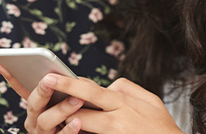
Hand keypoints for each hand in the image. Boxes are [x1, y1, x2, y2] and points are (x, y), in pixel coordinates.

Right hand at [0, 58, 83, 133]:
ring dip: (62, 109)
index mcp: (34, 107)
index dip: (8, 74)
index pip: (18, 87)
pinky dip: (69, 129)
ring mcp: (42, 133)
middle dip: (41, 91)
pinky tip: (79, 121)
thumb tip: (56, 73)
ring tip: (77, 100)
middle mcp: (33, 120)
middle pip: (32, 104)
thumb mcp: (64, 102)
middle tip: (49, 79)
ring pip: (45, 120)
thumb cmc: (75, 117)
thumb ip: (59, 89)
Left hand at [47, 75, 182, 133]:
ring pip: (81, 128)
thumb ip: (126, 88)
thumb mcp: (151, 101)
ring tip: (59, 118)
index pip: (89, 91)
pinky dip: (80, 133)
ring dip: (68, 123)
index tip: (49, 77)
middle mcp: (116, 121)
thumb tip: (105, 84)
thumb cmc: (162, 127)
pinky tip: (73, 129)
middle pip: (78, 112)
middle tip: (43, 98)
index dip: (67, 84)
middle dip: (60, 107)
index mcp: (123, 104)